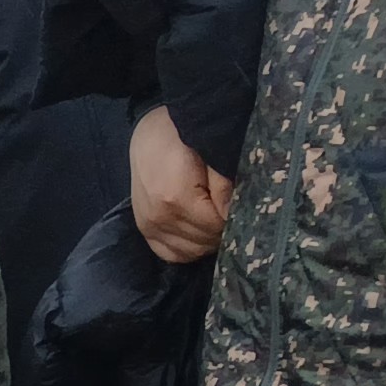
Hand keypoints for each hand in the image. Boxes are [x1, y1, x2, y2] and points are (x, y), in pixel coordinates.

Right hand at [128, 105, 231, 264]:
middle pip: (204, 242)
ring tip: (216, 219)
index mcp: (175, 199)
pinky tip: (198, 232)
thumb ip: (224, 186)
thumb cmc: (181, 135)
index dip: (234, 219)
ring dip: (207, 240)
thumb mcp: (210, 153)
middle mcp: (158, 218)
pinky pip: (169, 253)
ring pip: (190, 251)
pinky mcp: (144, 228)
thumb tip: (236, 215)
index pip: (217, 227)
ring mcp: (148, 226)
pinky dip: (188, 248)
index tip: (242, 205)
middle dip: (222, 230)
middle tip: (231, 210)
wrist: (148, 131)